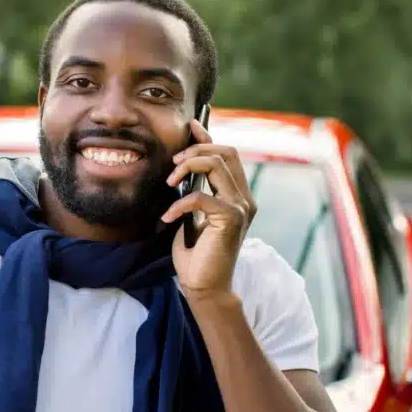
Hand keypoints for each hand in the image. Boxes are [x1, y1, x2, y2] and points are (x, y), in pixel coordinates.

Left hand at [162, 119, 256, 298]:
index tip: (190, 126)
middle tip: (173, 164)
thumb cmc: (196, 252)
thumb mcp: (192, 213)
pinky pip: (201, 197)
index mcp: (238, 194)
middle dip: (196, 150)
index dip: (208, 137)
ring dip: (187, 168)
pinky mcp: (231, 220)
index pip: (228, 153)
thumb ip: (194, 188)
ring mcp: (241, 208)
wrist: (203, 285)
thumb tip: (182, 162)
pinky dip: (179, 203)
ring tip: (169, 184)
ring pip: (217, 165)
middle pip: (226, 152)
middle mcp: (244, 198)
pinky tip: (167, 218)